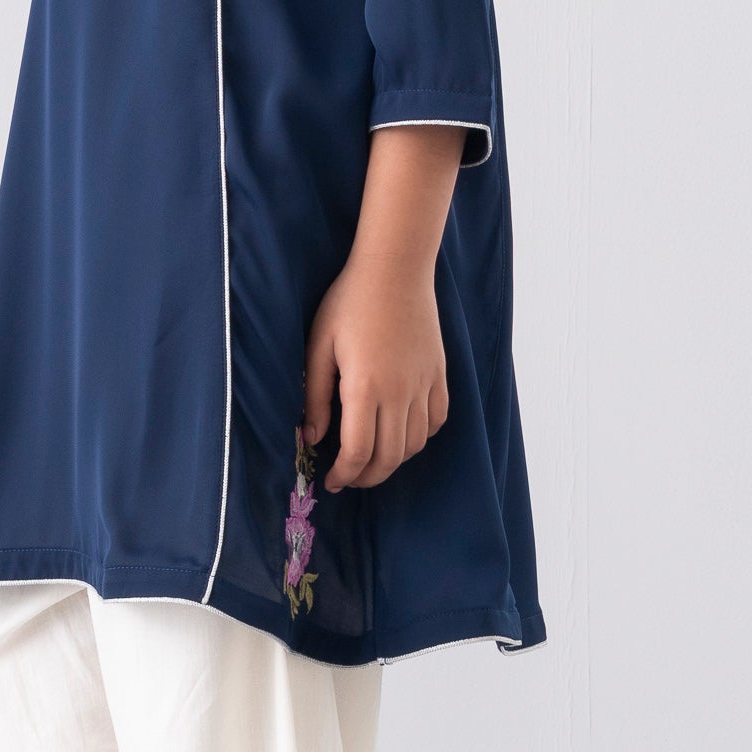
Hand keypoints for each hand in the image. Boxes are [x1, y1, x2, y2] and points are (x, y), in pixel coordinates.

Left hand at [303, 259, 448, 489]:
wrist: (395, 270)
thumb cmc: (349, 303)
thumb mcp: (319, 346)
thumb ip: (316, 396)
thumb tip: (312, 438)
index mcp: (365, 387)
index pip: (358, 452)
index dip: (344, 475)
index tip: (331, 481)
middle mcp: (400, 392)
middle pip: (389, 457)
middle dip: (366, 477)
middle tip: (348, 477)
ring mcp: (424, 384)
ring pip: (414, 444)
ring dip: (392, 461)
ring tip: (372, 458)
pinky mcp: (440, 374)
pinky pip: (436, 421)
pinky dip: (420, 437)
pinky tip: (402, 433)